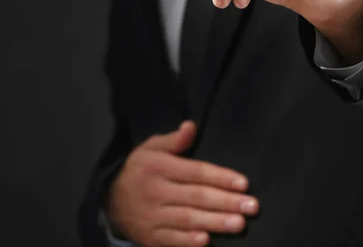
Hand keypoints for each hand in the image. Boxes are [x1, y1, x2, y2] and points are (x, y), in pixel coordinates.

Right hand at [107, 121, 258, 246]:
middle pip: (196, 196)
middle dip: (226, 201)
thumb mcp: (151, 148)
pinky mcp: (150, 235)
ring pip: (188, 219)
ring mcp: (152, 215)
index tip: (243, 183)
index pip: (195, 172)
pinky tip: (206, 240)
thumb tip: (191, 126)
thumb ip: (173, 140)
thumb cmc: (139, 171)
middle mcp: (155, 191)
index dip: (220, 177)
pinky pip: (172, 239)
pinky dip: (189, 240)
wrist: (111, 200)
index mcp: (158, 166)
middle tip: (252, 206)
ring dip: (215, 222)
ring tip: (239, 223)